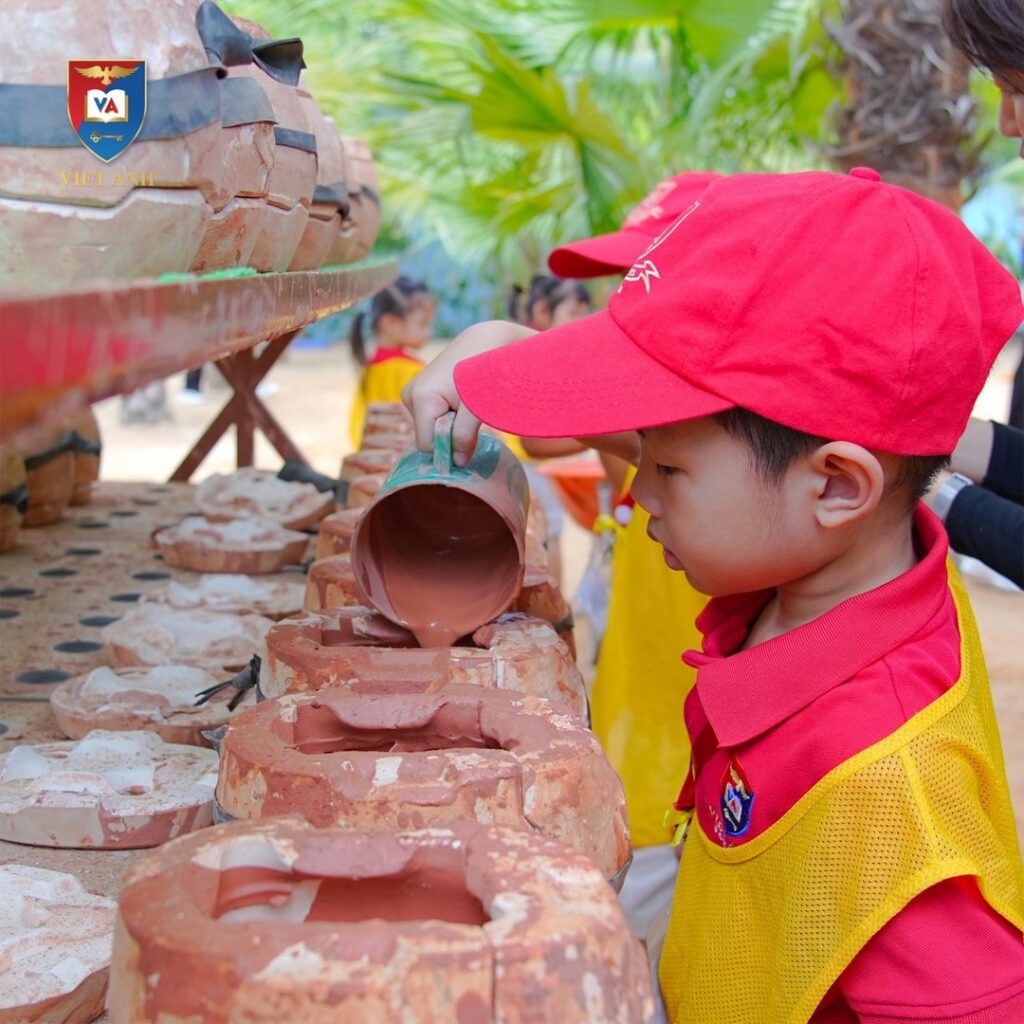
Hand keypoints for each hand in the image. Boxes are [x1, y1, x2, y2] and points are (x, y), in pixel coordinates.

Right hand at [402, 320, 534, 463]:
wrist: (483, 340)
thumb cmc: (483, 370)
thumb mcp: (478, 406)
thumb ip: (465, 435)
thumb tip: (458, 462)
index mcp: (421, 398)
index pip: (427, 445)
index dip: (448, 448)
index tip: (469, 439)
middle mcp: (409, 395)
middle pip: (427, 436)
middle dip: (449, 435)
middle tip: (470, 416)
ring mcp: (411, 392)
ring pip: (429, 427)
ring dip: (449, 424)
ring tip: (465, 403)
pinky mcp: (417, 390)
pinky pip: (429, 417)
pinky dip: (446, 415)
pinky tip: (458, 400)